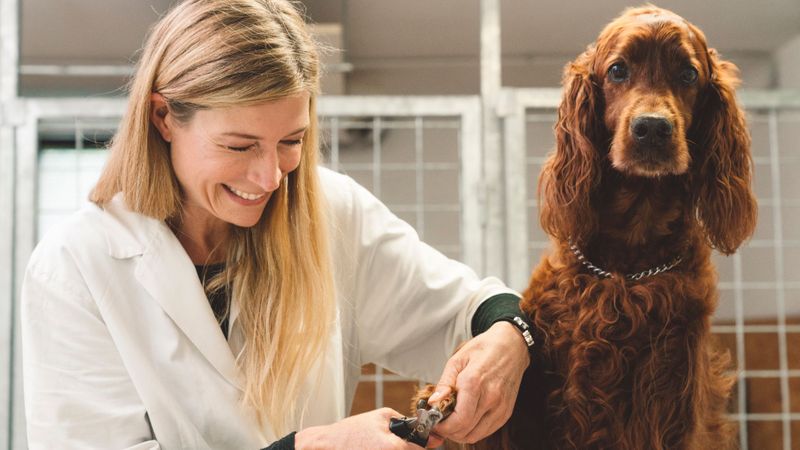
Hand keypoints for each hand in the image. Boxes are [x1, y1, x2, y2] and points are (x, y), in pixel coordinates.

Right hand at [295, 407, 438, 448]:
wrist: (328, 444)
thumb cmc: (350, 431)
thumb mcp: (380, 415)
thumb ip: (401, 419)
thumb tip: (414, 425)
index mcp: (395, 446)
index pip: (420, 448)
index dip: (428, 442)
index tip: (435, 440)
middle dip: (411, 446)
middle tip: (405, 438)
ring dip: (401, 448)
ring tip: (383, 442)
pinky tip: (378, 446)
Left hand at [428, 321, 529, 443]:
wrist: (512, 346)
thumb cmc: (484, 349)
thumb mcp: (457, 360)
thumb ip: (444, 384)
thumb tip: (433, 403)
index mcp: (474, 383)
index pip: (458, 420)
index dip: (442, 427)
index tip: (434, 423)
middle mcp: (490, 398)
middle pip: (465, 431)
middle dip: (448, 432)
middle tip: (439, 423)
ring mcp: (500, 407)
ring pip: (475, 436)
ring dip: (460, 434)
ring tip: (452, 422)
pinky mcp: (506, 412)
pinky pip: (486, 431)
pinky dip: (473, 430)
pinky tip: (466, 419)